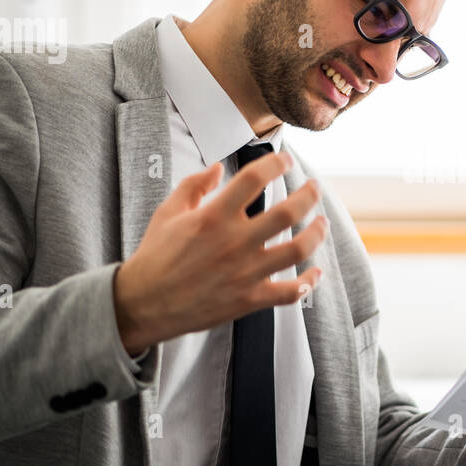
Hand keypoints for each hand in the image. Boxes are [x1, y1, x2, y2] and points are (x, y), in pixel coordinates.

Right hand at [113, 150, 327, 353]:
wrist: (143, 304)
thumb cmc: (155, 256)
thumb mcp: (167, 213)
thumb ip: (194, 186)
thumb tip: (218, 167)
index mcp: (213, 217)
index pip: (254, 178)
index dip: (275, 163)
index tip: (284, 160)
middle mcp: (234, 242)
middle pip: (287, 212)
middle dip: (308, 195)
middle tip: (314, 188)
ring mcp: (245, 273)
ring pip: (297, 250)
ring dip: (317, 234)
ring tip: (321, 223)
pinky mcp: (249, 299)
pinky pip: (290, 292)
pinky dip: (308, 282)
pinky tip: (315, 273)